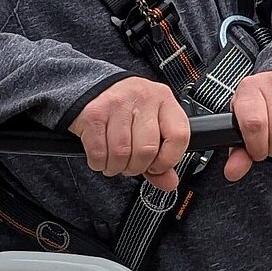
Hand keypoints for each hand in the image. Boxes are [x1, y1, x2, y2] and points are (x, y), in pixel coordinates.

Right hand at [69, 77, 191, 189]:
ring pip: (122, 152)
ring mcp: (117, 103)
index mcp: (164, 100)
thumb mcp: (151, 126)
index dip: (168, 160)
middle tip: (131, 166)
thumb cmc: (127, 109)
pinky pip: (99, 151)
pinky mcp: (93, 113)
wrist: (94, 87)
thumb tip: (169, 183)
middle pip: (147, 149)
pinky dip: (99, 163)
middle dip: (137, 167)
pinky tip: (101, 158)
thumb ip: (163, 157)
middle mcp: (143, 98)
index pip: (178, 136)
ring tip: (115, 163)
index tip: (157, 167)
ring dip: (117, 167)